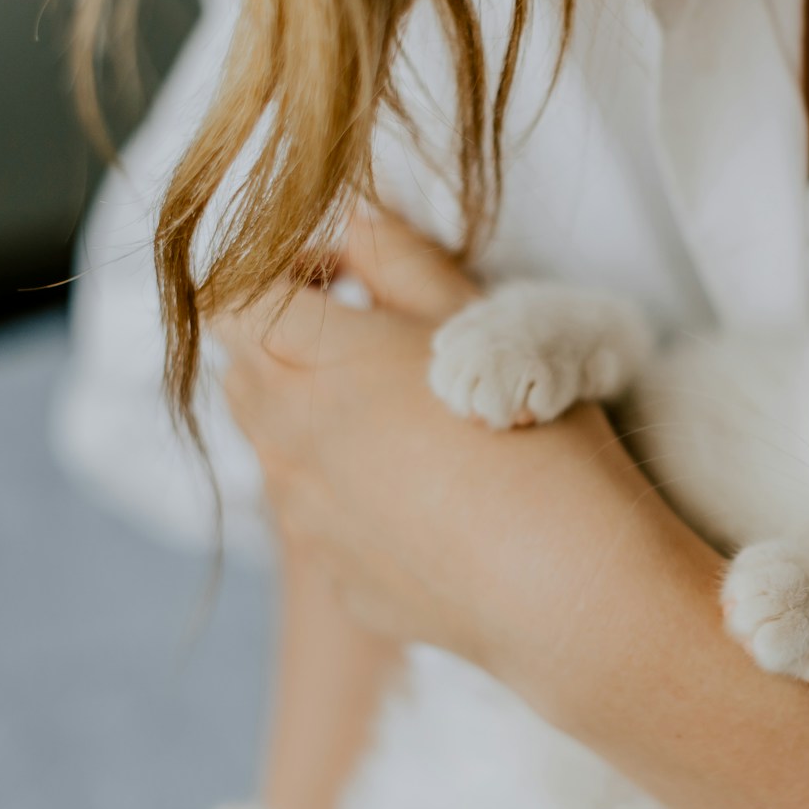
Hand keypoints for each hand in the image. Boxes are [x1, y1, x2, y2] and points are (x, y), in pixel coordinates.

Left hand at [214, 212, 698, 689]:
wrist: (574, 593)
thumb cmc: (540, 444)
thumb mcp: (478, 323)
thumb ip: (400, 258)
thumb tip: (353, 216)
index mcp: (319, 365)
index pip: (234, 296)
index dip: (280, 272)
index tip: (345, 276)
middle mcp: (291, 444)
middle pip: (240, 369)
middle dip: (286, 339)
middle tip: (371, 339)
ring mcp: (307, 520)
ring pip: (271, 445)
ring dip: (312, 416)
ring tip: (404, 421)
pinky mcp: (337, 578)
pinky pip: (316, 517)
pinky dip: (346, 493)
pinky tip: (427, 500)